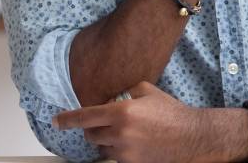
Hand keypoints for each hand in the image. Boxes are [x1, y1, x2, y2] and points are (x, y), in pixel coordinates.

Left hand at [53, 81, 208, 162]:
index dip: (67, 119)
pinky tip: (134, 142)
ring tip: (123, 133)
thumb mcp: (148, 91)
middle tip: (103, 123)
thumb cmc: (171, 112)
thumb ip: (126, 91)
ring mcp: (125, 151)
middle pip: (90, 135)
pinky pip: (115, 157)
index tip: (56, 121)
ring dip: (105, 140)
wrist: (190, 137)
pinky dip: (118, 149)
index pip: (85, 117)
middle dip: (92, 129)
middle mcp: (120, 133)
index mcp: (122, 112)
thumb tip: (112, 97)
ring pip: (101, 148)